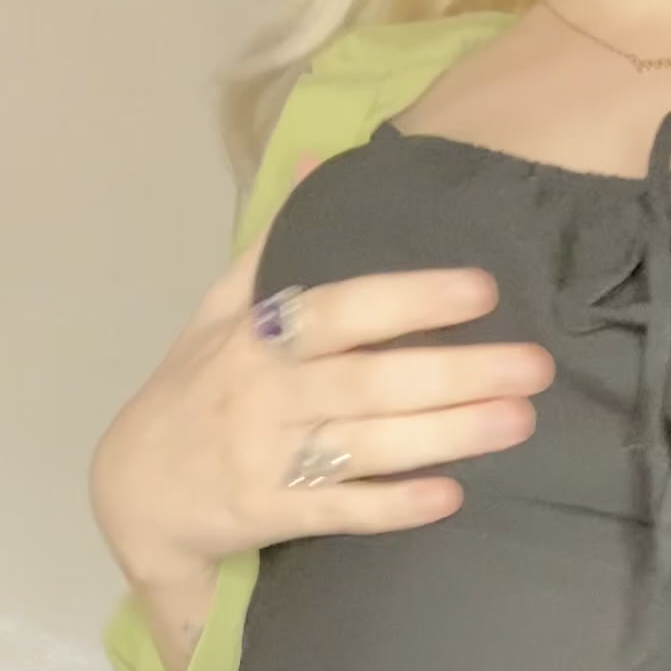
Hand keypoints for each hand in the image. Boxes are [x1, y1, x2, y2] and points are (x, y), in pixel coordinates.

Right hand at [89, 155, 555, 588]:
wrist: (135, 495)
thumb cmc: (193, 394)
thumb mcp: (216, 313)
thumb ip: (271, 244)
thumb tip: (314, 157)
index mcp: (258, 336)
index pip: (339, 308)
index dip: (409, 297)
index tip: (482, 289)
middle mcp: (263, 392)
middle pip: (369, 379)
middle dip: (455, 371)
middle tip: (534, 366)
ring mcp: (266, 457)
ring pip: (364, 444)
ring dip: (445, 434)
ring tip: (519, 422)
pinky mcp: (269, 514)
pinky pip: (339, 510)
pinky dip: (392, 505)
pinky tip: (450, 497)